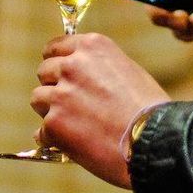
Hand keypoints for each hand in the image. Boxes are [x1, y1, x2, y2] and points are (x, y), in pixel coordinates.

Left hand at [31, 33, 167, 188]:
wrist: (154, 140)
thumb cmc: (150, 110)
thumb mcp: (128, 71)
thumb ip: (99, 69)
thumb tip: (82, 80)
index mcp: (92, 47)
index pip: (55, 47)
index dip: (57, 63)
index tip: (59, 75)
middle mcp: (72, 65)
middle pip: (44, 72)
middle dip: (54, 88)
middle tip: (71, 106)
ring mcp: (61, 94)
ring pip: (38, 99)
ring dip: (51, 112)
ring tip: (75, 126)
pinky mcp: (54, 123)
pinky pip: (42, 131)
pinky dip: (54, 139)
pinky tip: (74, 145)